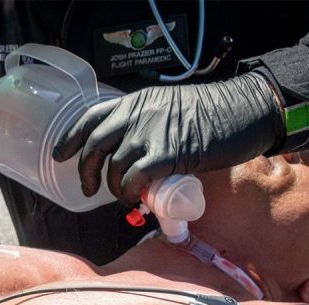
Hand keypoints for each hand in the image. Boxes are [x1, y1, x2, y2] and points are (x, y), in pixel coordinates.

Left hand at [52, 72, 284, 204]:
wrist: (248, 109)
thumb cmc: (214, 113)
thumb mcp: (171, 109)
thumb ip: (147, 126)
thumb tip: (131, 156)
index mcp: (137, 101)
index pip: (91, 117)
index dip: (71, 138)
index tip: (60, 154)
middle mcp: (138, 114)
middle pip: (95, 146)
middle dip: (87, 171)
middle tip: (90, 189)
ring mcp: (152, 133)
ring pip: (114, 167)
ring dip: (114, 188)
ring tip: (125, 196)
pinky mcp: (168, 154)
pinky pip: (134, 179)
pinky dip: (130, 193)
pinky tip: (136, 198)